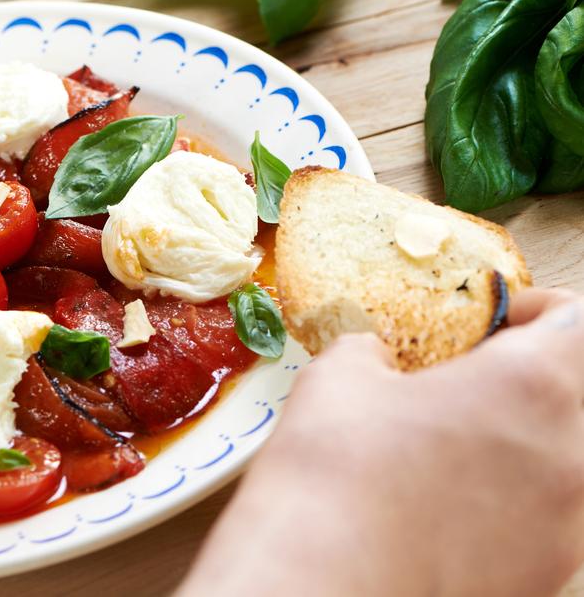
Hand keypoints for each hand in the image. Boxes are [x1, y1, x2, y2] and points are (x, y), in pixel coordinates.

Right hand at [177, 288, 583, 596]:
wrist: (322, 585)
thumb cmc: (333, 475)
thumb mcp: (338, 379)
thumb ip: (372, 353)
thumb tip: (374, 356)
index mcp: (532, 385)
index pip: (576, 321)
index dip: (537, 311)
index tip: (497, 322)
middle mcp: (570, 456)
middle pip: (576, 397)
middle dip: (529, 384)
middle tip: (466, 388)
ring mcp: (565, 526)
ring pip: (566, 465)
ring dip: (523, 447)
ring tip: (451, 455)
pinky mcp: (544, 576)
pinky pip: (546, 522)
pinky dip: (511, 506)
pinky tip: (444, 511)